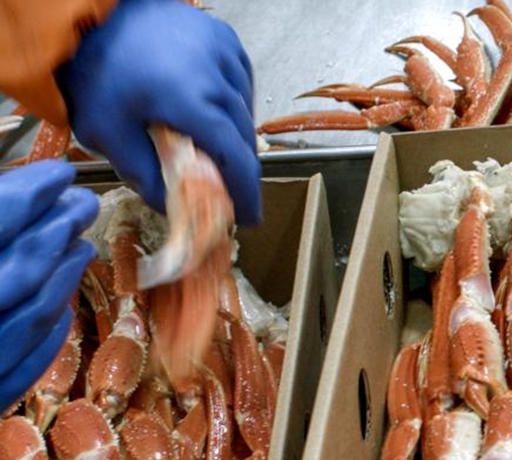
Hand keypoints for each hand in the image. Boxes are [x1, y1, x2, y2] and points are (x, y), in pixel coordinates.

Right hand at [0, 162, 97, 409]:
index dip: (29, 192)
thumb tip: (8, 197)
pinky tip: (58, 309)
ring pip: (28, 317)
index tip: (58, 173)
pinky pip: (18, 370)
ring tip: (80, 247)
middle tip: (82, 204)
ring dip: (62, 278)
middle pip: (17, 269)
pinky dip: (45, 336)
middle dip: (57, 231)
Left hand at [59, 0, 260, 223]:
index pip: (235, 157)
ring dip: (235, 135)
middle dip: (237, 168)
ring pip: (245, 110)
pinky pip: (241, 84)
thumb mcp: (104, 130)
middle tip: (224, 190)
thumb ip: (141, 173)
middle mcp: (217, 75)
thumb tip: (171, 208)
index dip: (245, 193)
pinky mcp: (225, 39)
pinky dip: (232, 104)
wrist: (92, 13)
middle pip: (244, 137)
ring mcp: (225, 53)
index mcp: (190, 100)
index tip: (248, 217)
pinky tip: (210, 110)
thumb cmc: (95, 68)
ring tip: (213, 148)